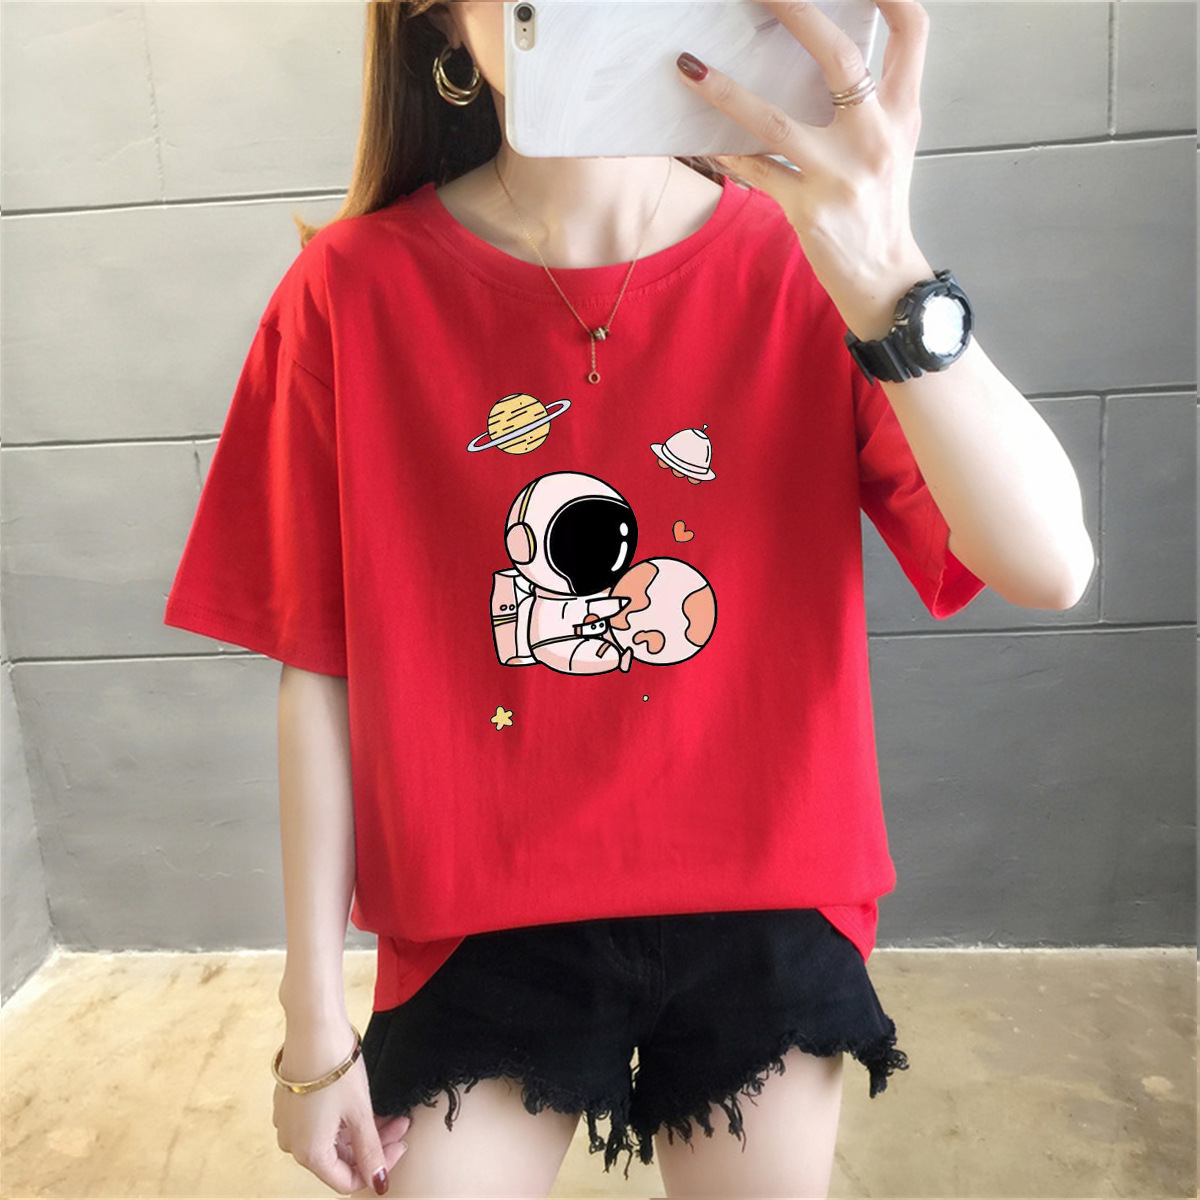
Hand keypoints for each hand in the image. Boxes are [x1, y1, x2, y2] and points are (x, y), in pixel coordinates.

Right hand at [273, 1019, 410, 1194]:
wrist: (313, 1027)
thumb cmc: (335, 1068)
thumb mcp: (359, 1112)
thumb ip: (369, 1150)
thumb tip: (378, 1183)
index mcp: (309, 1153)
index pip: (347, 1181)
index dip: (377, 1168)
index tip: (399, 1145)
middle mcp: (293, 1144)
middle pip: (340, 1159)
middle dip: (374, 1145)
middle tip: (400, 1124)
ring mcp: (289, 1123)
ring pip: (332, 1140)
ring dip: (362, 1130)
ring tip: (389, 1113)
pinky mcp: (291, 1103)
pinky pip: (320, 1123)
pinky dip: (344, 1119)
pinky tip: (365, 1105)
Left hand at [676, 0, 934, 339]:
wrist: (884, 277)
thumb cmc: (880, 205)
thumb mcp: (892, 144)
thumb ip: (868, 100)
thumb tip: (822, 52)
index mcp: (902, 112)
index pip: (912, 30)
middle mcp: (876, 136)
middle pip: (839, 56)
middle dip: (795, 11)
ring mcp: (841, 174)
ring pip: (775, 120)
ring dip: (725, 91)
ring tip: (688, 65)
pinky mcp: (808, 208)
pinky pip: (755, 172)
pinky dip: (724, 154)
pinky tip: (696, 140)